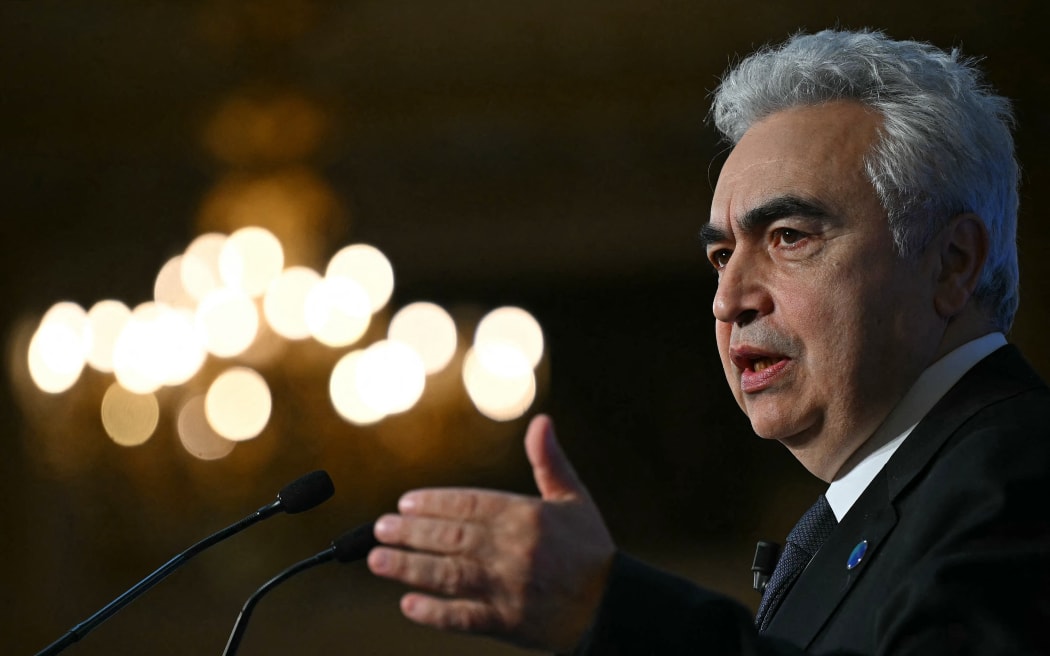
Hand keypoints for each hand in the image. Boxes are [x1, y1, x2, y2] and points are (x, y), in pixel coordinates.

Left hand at [367, 414, 615, 651]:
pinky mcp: (507, 622)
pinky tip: (408, 605)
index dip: (434, 503)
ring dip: (409, 567)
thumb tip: (541, 421)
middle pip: (451, 537)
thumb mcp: (574, 499)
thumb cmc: (590, 550)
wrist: (612, 607)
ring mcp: (508, 588)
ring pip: (449, 574)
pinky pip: (464, 617)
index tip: (404, 503)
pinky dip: (434, 612)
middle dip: (411, 533)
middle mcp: (513, 550)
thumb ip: (549, 461)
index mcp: (527, 516)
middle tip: (379, 529)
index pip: (470, 505)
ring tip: (378, 560)